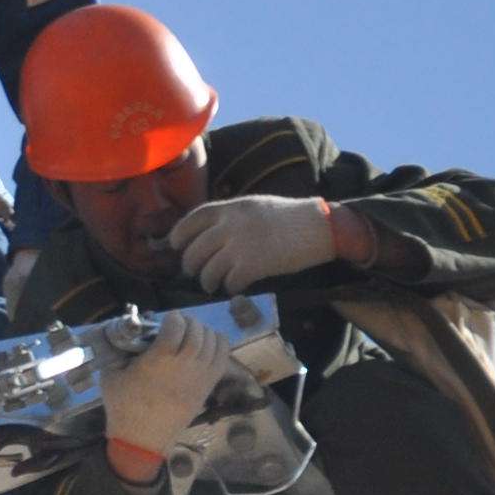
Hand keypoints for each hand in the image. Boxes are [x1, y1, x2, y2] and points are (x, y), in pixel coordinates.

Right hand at [99, 312, 234, 465]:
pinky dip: (218, 344)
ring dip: (202, 331)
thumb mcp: (110, 375)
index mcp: (159, 359)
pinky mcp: (208, 385)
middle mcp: (184, 365)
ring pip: (211, 340)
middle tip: (178, 325)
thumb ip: (120, 350)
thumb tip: (129, 332)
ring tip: (191, 334)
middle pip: (196, 331)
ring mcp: (200, 375)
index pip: (176, 325)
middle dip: (188, 322)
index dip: (172, 317)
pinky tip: (206, 344)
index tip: (166, 320)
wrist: (142, 438)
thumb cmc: (123, 406)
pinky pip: (222, 356)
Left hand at [167, 193, 349, 293]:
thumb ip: (232, 217)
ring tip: (212, 285)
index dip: (179, 234)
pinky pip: (228, 282)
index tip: (175, 245)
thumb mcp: (255, 206)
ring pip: (207, 270)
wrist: (319, 226)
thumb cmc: (290, 217)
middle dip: (190, 265)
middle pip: (194, 250)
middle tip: (194, 272)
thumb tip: (210, 233)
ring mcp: (239, 245)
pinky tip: (235, 287)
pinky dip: (229, 288)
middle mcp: (230, 225)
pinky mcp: (252, 265)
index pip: (192, 220)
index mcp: (231, 208)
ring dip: (207, 281)